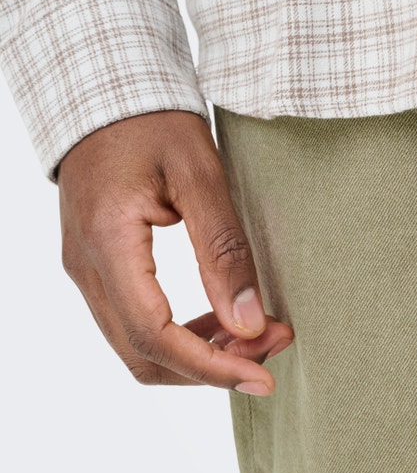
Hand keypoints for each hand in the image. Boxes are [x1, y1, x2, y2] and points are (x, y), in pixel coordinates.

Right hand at [58, 110, 292, 394]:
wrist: (105, 95)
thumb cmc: (154, 122)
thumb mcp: (201, 175)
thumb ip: (223, 250)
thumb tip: (249, 322)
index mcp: (106, 244)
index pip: (154, 335)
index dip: (211, 367)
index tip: (264, 377)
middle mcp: (86, 268)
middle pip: (143, 354)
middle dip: (212, 365)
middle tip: (274, 347)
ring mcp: (85, 270)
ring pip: (137, 346)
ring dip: (199, 353)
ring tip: (260, 333)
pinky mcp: (97, 267)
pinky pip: (134, 322)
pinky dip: (181, 333)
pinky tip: (226, 318)